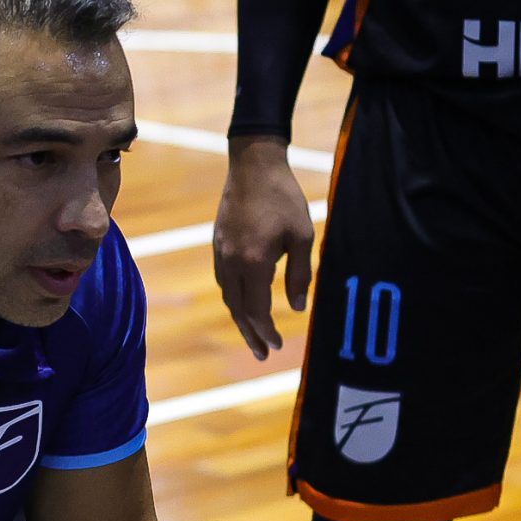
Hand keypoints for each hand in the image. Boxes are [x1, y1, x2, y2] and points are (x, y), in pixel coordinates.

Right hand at [212, 138, 313, 359]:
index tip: (277, 347)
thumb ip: (301, 275)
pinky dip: (234, 298)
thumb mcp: (303, 236)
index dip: (266, 331)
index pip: (256, 310)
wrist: (253, 165)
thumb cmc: (284, 198)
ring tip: (254, 334)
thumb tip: (297, 308)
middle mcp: (232, 262)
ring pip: (227, 296)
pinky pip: (223, 281)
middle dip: (251, 334)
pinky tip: (243, 302)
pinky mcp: (217, 244)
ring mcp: (220, 253)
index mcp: (254, 262)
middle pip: (237, 310)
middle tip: (263, 355)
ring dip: (240, 318)